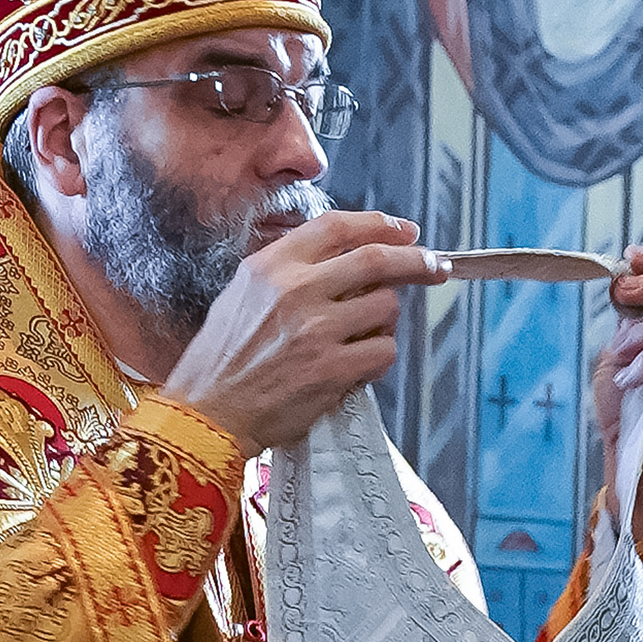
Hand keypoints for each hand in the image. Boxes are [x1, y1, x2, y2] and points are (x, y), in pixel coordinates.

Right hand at [162, 210, 448, 455]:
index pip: (337, 227)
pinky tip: (356, 367)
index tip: (406, 230)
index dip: (380, 224)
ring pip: (385, 308)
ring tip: (360, 338)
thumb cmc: (221, 363)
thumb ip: (288, 272)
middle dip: (416, 260)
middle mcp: (295, 290)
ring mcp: (316, 331)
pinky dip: (378, 359)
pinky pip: (383, 353)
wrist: (207, 416)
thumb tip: (343, 261)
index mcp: (271, 266)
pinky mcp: (331, 370)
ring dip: (385, 322)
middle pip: (376, 260)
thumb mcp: (241, 295)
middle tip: (435, 266)